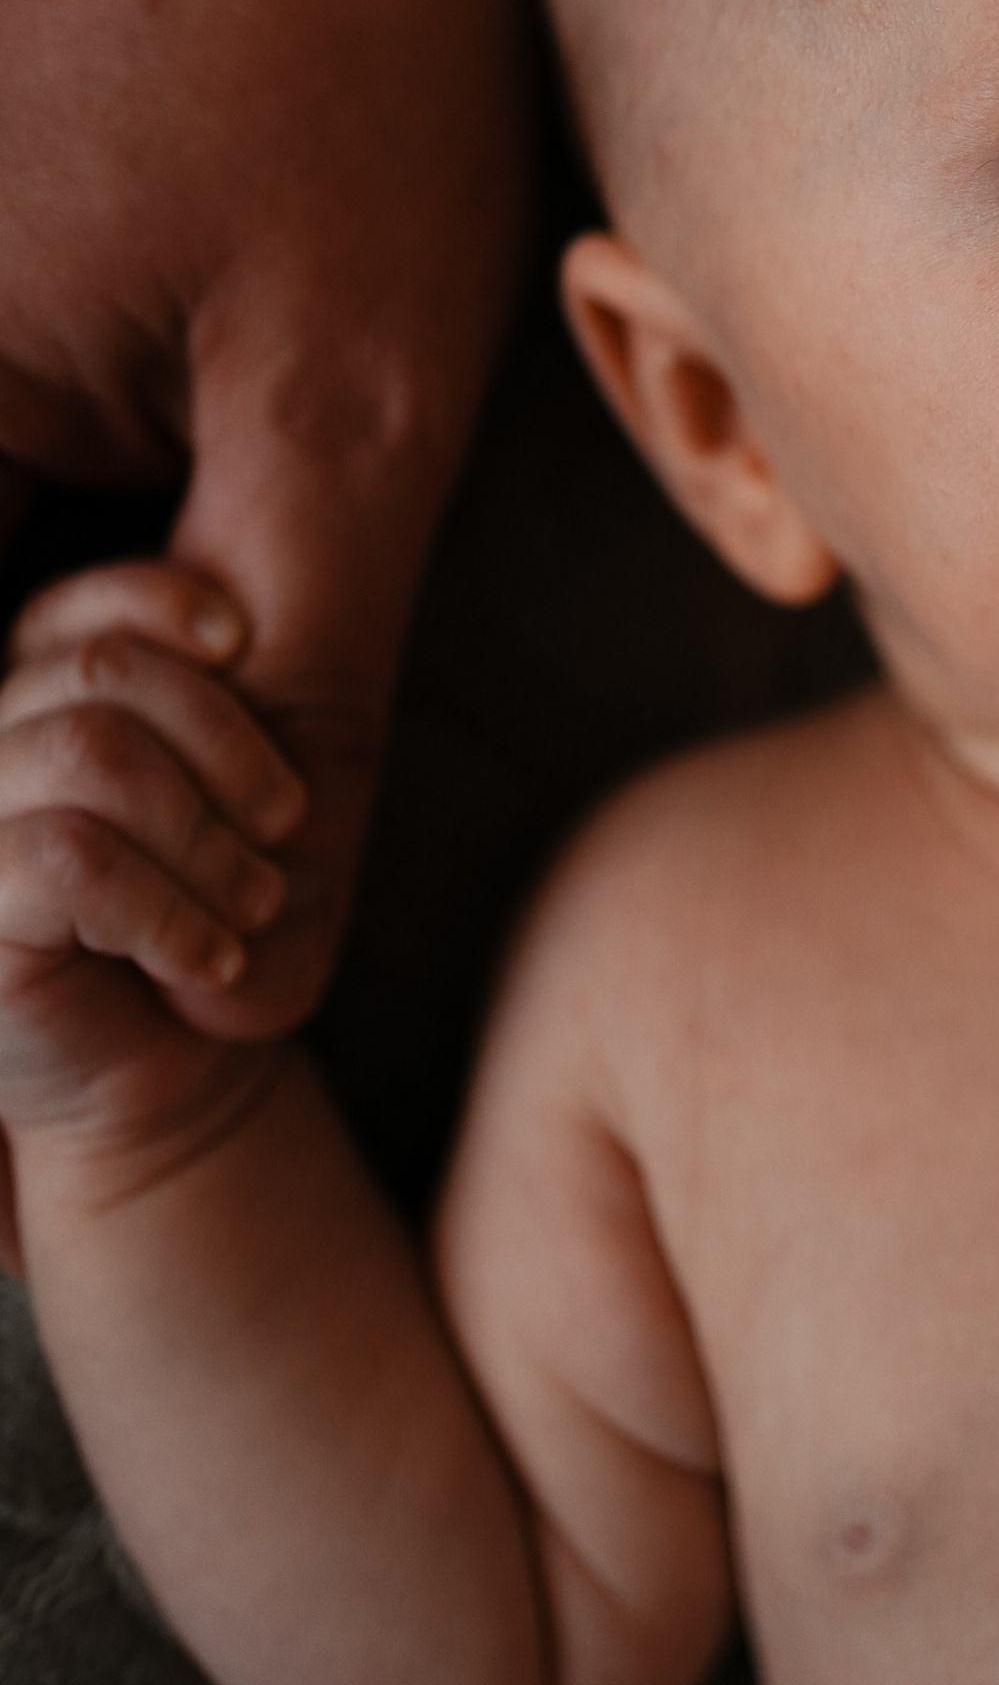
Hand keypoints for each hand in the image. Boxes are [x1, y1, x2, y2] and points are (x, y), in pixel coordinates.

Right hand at [0, 0, 532, 1019]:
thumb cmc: (344, 40)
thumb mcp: (355, 402)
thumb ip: (293, 686)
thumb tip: (258, 979)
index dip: (10, 915)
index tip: (62, 1091)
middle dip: (23, 817)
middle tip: (134, 976)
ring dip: (32, 717)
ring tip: (168, 788)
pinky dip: (29, 598)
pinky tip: (136, 622)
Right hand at [0, 559, 311, 1257]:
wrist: (169, 1082)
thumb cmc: (207, 931)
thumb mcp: (231, 812)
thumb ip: (213, 716)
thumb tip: (234, 628)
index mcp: (32, 715)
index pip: (77, 616)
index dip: (159, 601)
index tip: (243, 645)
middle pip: (103, 672)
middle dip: (225, 741)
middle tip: (281, 828)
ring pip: (93, 755)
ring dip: (205, 835)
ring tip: (250, 903)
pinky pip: (74, 861)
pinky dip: (167, 909)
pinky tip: (202, 959)